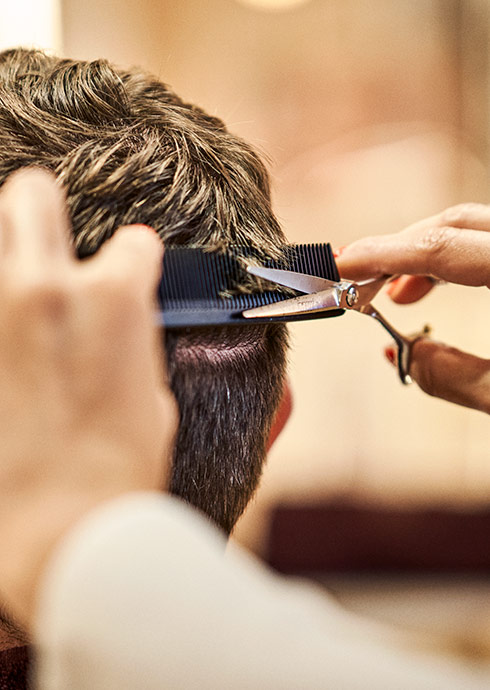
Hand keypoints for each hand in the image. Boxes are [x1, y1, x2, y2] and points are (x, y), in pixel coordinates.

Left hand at [0, 169, 177, 627]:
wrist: (60, 531)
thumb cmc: (120, 473)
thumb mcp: (156, 400)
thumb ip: (139, 346)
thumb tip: (132, 328)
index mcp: (116, 297)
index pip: (133, 242)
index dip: (134, 262)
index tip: (126, 277)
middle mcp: (48, 286)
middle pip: (33, 194)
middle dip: (46, 212)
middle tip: (49, 248)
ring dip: (5, 250)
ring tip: (17, 292)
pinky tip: (8, 341)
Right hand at [336, 203, 489, 413]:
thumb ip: (457, 376)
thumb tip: (408, 357)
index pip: (441, 248)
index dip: (381, 255)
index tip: (339, 265)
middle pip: (454, 225)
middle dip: (397, 250)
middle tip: (356, 280)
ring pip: (471, 228)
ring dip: (424, 254)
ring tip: (393, 292)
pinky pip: (485, 242)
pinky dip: (454, 258)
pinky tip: (433, 286)